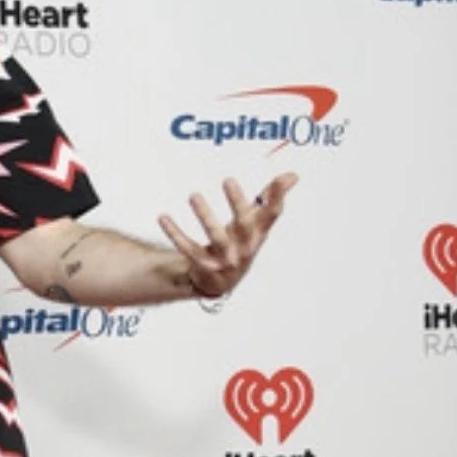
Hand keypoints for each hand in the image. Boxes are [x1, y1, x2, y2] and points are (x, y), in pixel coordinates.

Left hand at [158, 173, 296, 298]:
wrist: (221, 281)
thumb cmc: (240, 243)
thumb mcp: (255, 224)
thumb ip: (270, 199)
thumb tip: (293, 175)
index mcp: (258, 234)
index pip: (271, 215)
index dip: (277, 197)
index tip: (282, 177)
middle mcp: (244, 248)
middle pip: (244, 226)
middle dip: (237, 203)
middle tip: (228, 180)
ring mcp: (225, 260)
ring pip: (216, 239)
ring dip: (205, 216)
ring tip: (193, 195)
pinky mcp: (204, 267)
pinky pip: (188, 249)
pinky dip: (175, 233)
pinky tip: (163, 217)